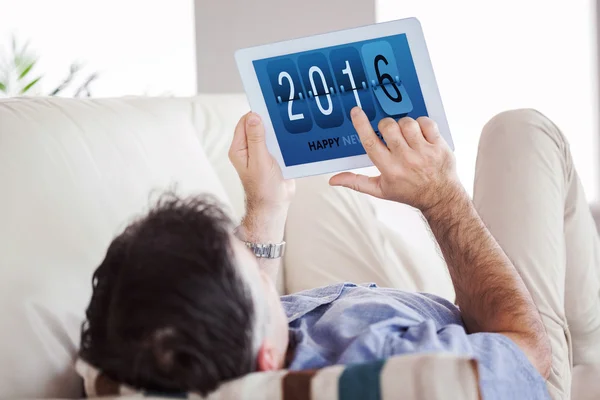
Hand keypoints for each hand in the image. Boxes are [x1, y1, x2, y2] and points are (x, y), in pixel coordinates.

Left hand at [229, 112, 294, 240]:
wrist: (275, 206)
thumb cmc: (263, 188)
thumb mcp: (260, 160)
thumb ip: (256, 138)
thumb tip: (253, 116)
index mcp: (239, 149)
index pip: (245, 122)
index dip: (256, 113)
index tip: (269, 105)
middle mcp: (248, 149)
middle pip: (258, 125)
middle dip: (269, 120)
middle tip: (282, 113)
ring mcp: (261, 153)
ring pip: (270, 134)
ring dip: (279, 130)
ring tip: (290, 124)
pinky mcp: (273, 158)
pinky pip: (278, 143)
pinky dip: (285, 139)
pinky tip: (293, 136)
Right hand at [329, 107, 461, 212]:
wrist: (440, 197)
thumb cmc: (408, 192)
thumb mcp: (380, 190)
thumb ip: (356, 182)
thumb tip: (333, 180)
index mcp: (389, 169)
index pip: (370, 142)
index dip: (361, 124)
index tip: (356, 111)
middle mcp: (406, 160)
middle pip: (389, 127)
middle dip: (386, 126)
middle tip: (390, 133)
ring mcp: (424, 152)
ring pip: (407, 123)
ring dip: (404, 125)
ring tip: (407, 136)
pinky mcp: (439, 146)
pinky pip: (426, 122)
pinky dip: (422, 124)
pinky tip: (421, 134)